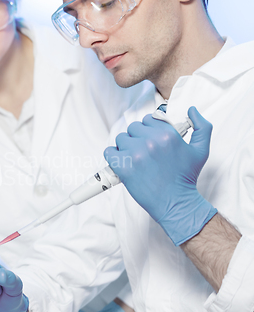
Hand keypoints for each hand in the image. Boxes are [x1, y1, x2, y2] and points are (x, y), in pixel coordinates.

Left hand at [104, 106, 216, 244]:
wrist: (176, 202)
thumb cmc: (186, 177)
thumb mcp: (201, 150)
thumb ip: (202, 126)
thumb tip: (192, 109)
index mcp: (167, 134)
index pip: (148, 119)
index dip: (149, 129)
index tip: (151, 139)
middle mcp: (150, 141)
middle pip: (133, 128)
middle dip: (138, 137)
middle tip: (145, 151)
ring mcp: (135, 154)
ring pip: (121, 139)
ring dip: (126, 147)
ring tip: (135, 159)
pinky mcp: (123, 167)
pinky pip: (109, 152)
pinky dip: (113, 156)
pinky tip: (122, 162)